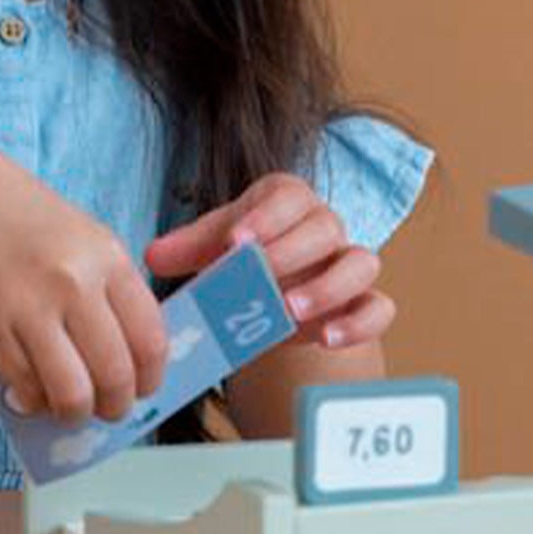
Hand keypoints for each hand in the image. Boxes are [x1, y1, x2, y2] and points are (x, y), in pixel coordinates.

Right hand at [0, 125, 168, 424]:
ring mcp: (27, 307)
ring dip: (75, 412)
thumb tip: (129, 361)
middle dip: (116, 406)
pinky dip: (34, 399)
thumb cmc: (16, 215)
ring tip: (68, 406)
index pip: (150, 340)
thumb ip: (108, 291)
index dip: (149, 379)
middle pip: (116, 375)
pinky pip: (26, 387)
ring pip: (71, 393)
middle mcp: (73, 282)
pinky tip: (32, 386)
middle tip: (105, 407)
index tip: (141, 388)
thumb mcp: (80, 236)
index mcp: (106, 256)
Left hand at [143, 172, 394, 353]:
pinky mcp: (364, 303)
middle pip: (326, 227)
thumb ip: (187, 247)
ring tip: (289, 310)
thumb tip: (153, 255)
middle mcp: (326, 226)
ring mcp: (348, 264)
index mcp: (289, 200)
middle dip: (291, 251)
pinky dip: (359, 323)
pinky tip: (327, 338)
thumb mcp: (213, 247)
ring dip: (328, 287)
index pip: (287, 196)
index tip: (234, 241)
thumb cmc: (243, 256)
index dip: (265, 217)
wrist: (273, 289)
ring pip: (361, 264)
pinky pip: (379, 308)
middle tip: (259, 276)